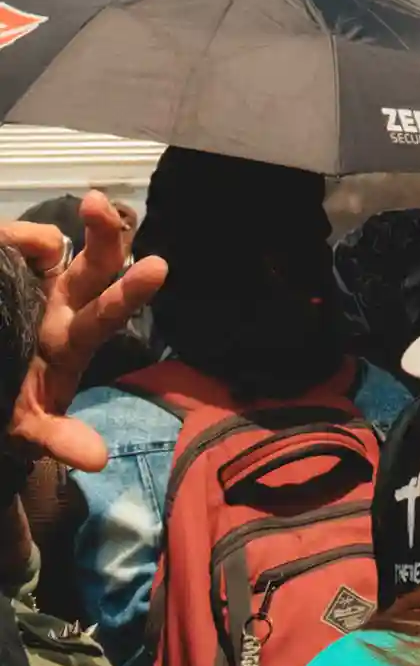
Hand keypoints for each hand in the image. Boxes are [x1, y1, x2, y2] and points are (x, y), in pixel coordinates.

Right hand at [0, 192, 166, 471]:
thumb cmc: (13, 400)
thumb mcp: (29, 426)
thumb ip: (58, 439)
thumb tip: (96, 460)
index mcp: (72, 339)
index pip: (105, 313)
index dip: (127, 294)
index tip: (159, 267)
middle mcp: (63, 301)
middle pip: (93, 264)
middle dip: (106, 237)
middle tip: (103, 204)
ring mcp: (36, 281)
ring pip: (48, 245)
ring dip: (39, 235)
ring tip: (66, 214)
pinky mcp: (15, 265)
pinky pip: (30, 245)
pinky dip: (15, 239)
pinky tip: (4, 247)